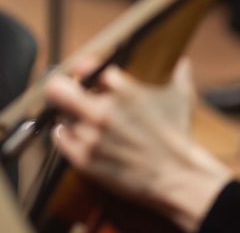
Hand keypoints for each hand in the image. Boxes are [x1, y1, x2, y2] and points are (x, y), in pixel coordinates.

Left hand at [44, 58, 231, 232]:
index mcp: (123, 91)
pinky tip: (75, 133)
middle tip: (62, 89)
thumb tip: (182, 61)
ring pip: (59, 114)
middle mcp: (102, 112)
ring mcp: (91, 137)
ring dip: (68, 114)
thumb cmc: (178, 137)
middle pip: (57, 88)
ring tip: (79, 117)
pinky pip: (59, 137)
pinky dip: (65, 134)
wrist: (180, 178)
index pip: (84, 67)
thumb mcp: (180, 97)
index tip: (82, 71)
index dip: (83, 68)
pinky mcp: (85, 159)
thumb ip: (177, 74)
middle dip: (59, 87)